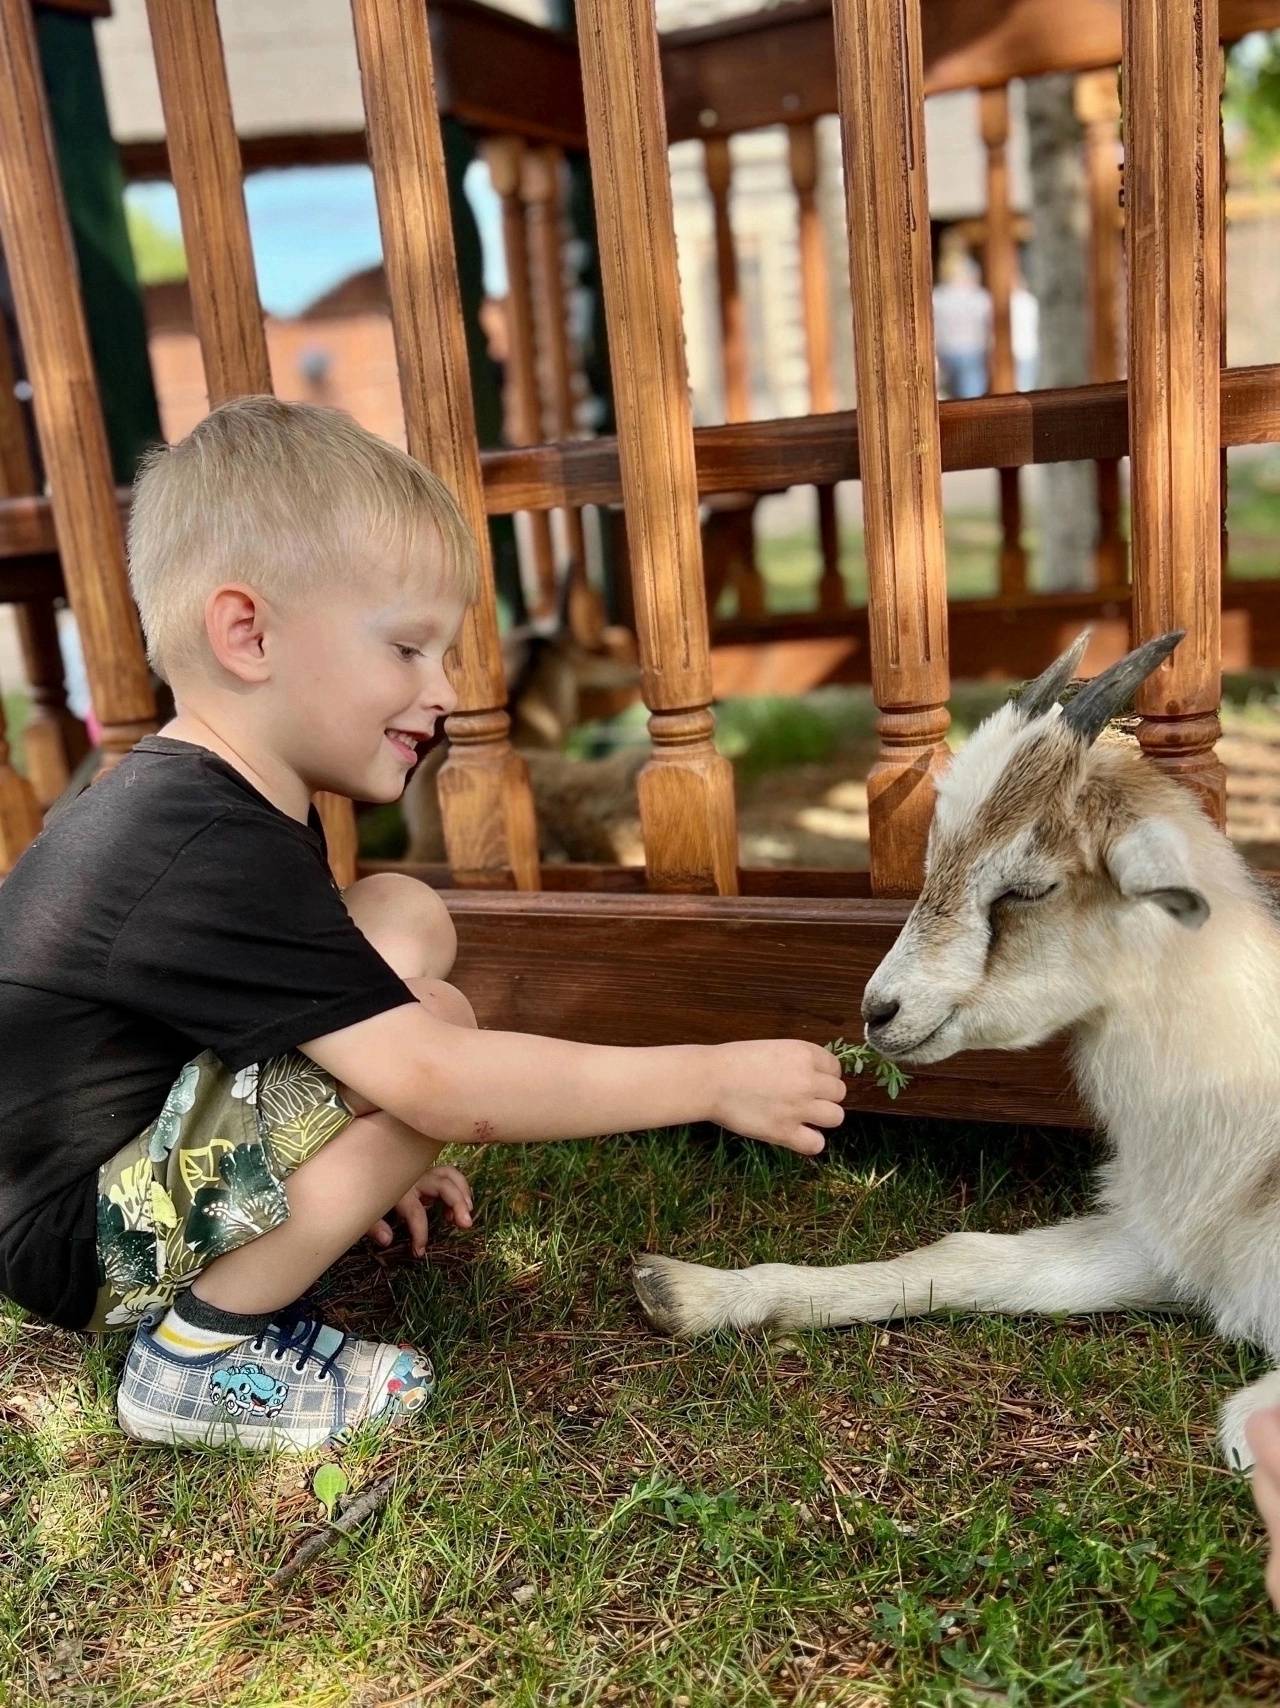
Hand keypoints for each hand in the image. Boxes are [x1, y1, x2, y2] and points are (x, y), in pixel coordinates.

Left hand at [367, 1164, 473, 1258]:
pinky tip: (456, 1208)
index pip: (416, 1213)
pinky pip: (448, 1175)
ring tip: (466, 1214)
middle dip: (457, 1204)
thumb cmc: (359, 1195)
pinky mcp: (425, 1172)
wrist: (354, 1169)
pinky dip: (458, 1188)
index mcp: (397, 1190)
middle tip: (466, 1225)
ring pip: (450, 1174)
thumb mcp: (361, 1213)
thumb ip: (374, 1226)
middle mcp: (413, 1178)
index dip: (420, 1235)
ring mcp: (420, 1172)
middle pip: (443, 1185)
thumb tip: (387, 1240)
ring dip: (462, 1193)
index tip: (419, 1253)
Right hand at [708, 1040, 845, 1154]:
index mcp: (804, 1054)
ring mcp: (799, 1107)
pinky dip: (809, 1142)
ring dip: (822, 1118)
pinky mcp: (785, 1131)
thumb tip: (812, 1076)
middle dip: (824, 1096)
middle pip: (839, 1093)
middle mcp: (807, 1080)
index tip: (810, 1081)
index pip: (835, 1067)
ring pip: (836, 1117)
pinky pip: (816, 1144)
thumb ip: (796, 1062)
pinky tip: (796, 1135)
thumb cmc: (733, 1061)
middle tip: (804, 1099)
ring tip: (803, 1117)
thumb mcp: (772, 1048)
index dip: (824, 1075)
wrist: (710, 1080)